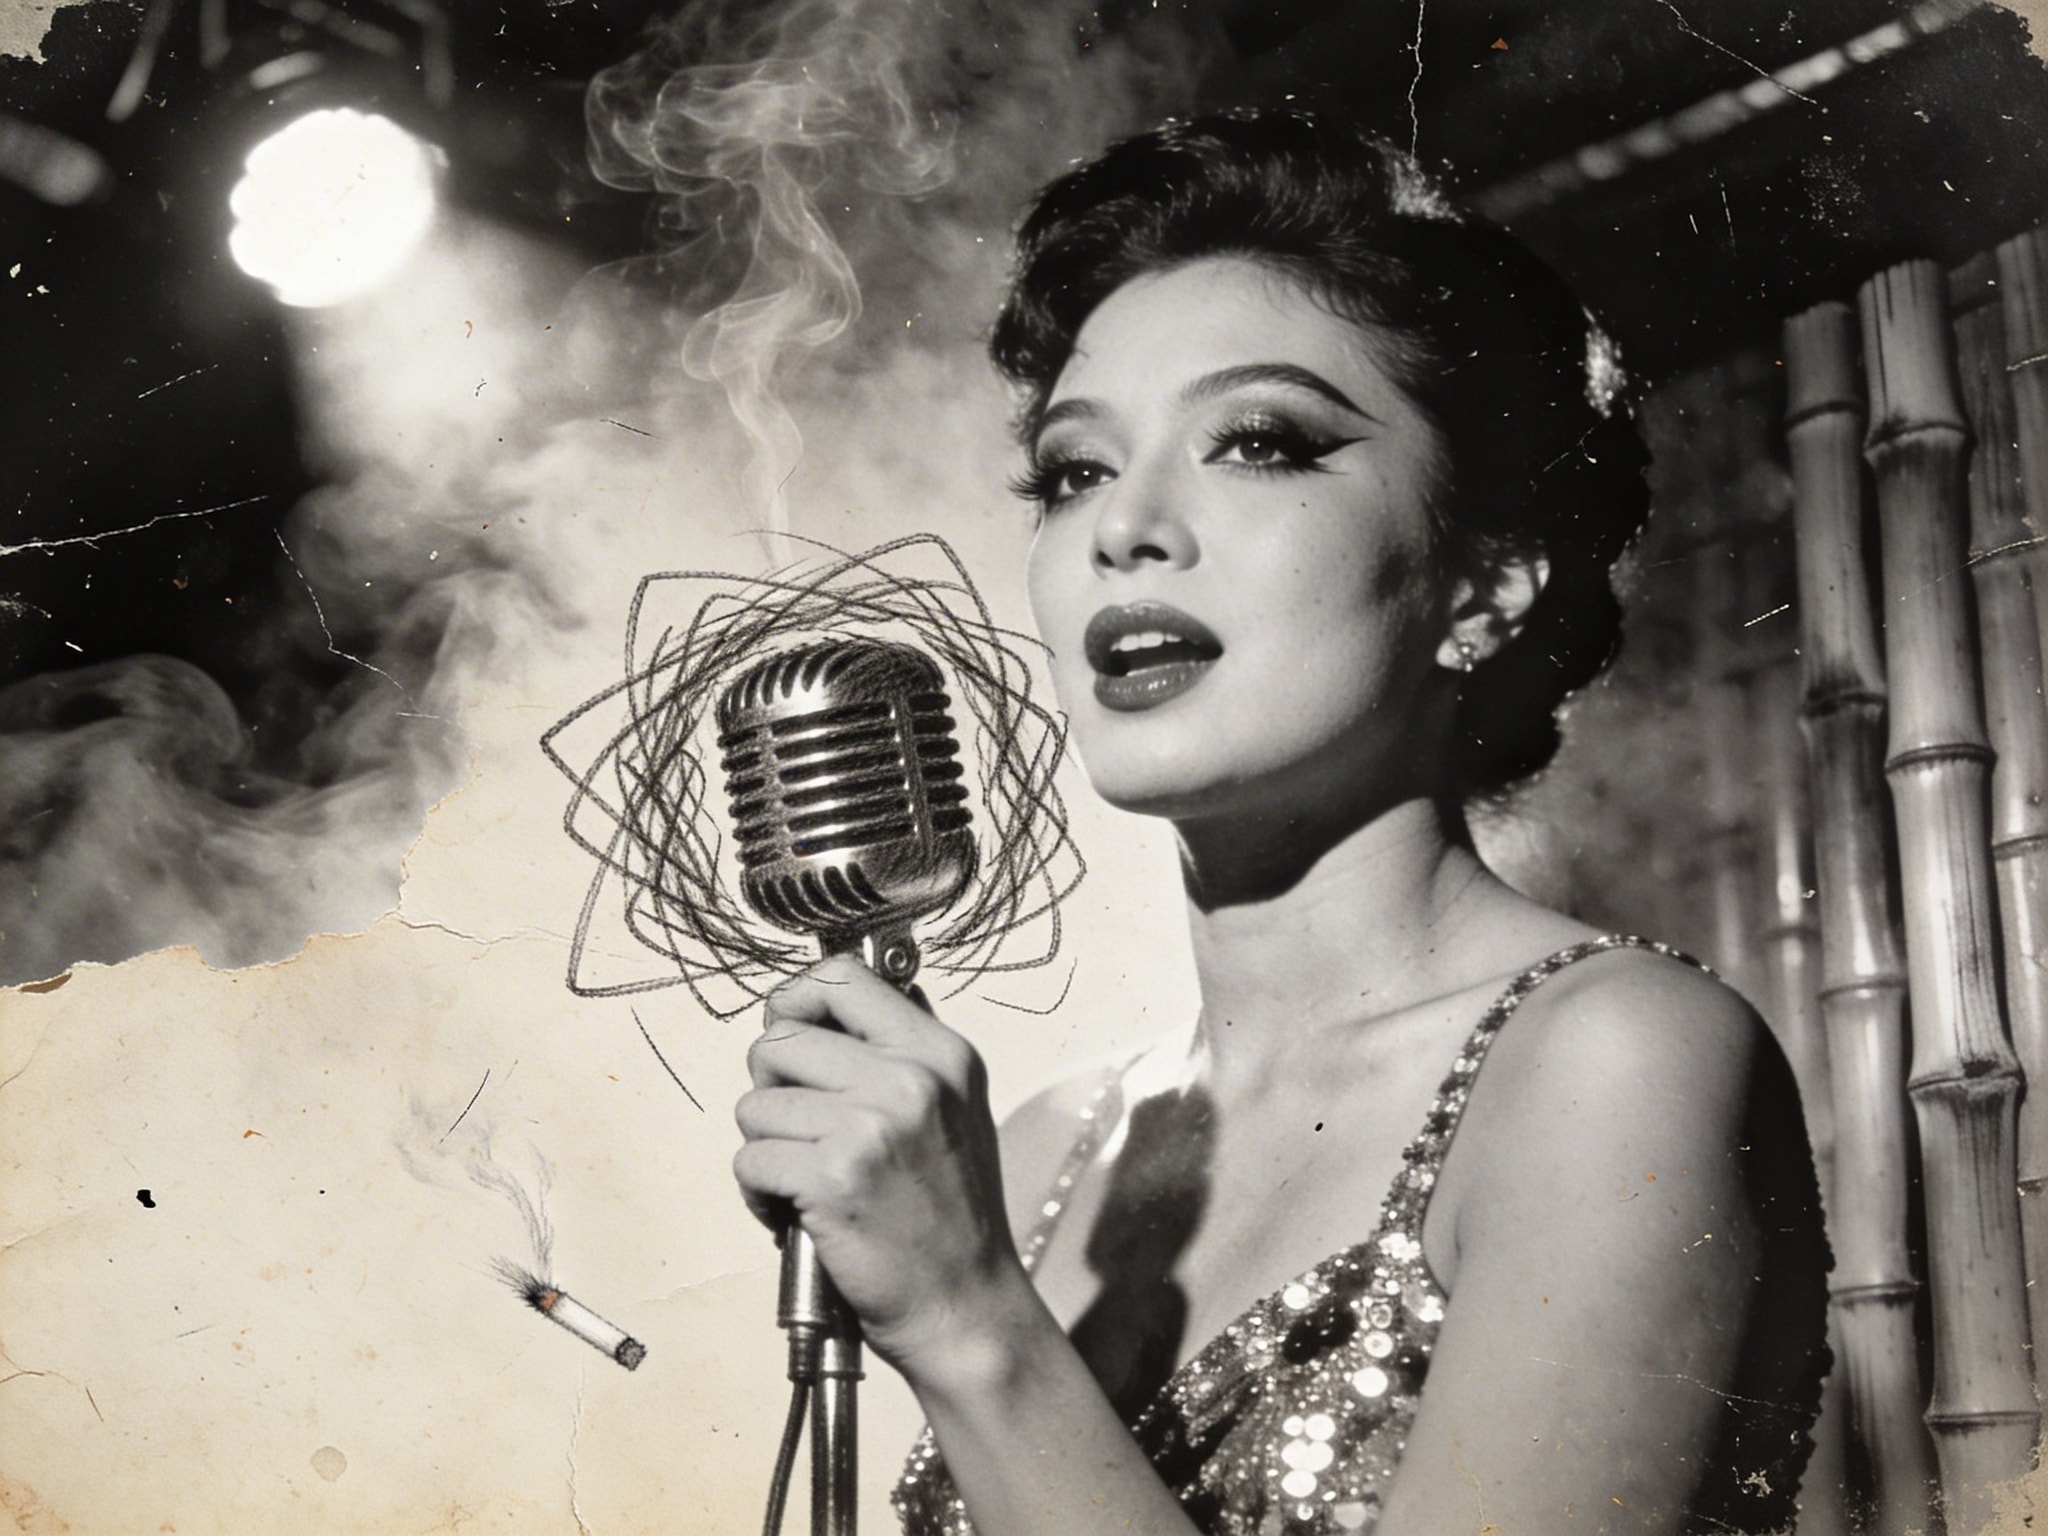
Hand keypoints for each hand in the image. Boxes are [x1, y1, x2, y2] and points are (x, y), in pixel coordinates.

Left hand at [732, 955, 1029, 1375]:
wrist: (966, 1306)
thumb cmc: (952, 1218)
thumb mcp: (954, 1109)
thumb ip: (903, 1053)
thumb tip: (838, 1001)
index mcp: (939, 1052)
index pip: (841, 977)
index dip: (796, 999)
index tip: (790, 1034)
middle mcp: (908, 1078)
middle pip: (779, 1039)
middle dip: (772, 1088)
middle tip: (800, 1132)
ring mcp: (870, 1125)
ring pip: (755, 1105)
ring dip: (766, 1148)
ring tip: (804, 1182)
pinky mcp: (831, 1177)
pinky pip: (749, 1160)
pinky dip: (758, 1193)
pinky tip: (793, 1214)